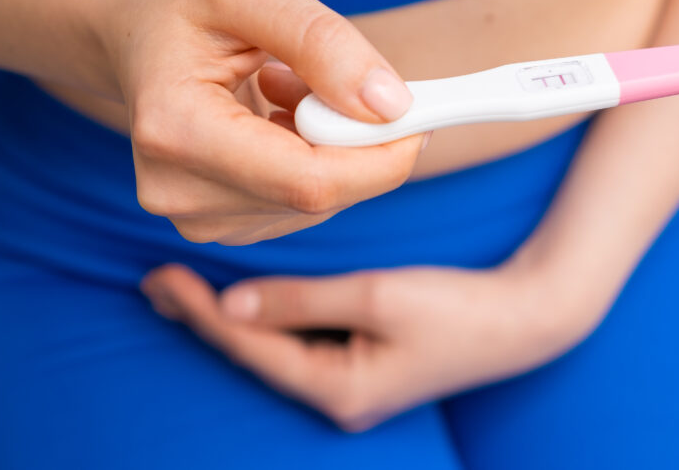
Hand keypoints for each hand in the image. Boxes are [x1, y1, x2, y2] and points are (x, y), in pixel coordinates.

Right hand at [98, 0, 425, 244]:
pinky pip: (303, 205)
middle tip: (350, 74)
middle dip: (360, 141)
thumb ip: (323, 42)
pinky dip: (314, 159)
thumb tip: (392, 107)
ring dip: (332, 144)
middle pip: (320, 196)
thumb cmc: (182, 1)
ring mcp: (195, 217)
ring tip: (287, 83)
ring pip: (319, 203)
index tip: (422, 111)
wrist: (129, 30)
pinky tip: (278, 116)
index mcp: (176, 132)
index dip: (382, 156)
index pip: (310, 182)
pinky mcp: (217, 223)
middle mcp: (179, 194)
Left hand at [140, 262, 601, 430]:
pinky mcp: (363, 367)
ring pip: (274, 351)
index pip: (252, 349)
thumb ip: (301, 301)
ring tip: (185, 290)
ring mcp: (352, 385)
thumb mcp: (376, 297)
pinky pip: (299, 344)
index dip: (202, 314)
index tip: (160, 280)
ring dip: (232, 318)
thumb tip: (233, 305)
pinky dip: (268, 319)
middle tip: (154, 283)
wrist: (524, 317)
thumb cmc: (457, 308)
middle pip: (255, 357)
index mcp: (340, 390)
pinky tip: (245, 302)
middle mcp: (339, 398)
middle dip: (205, 319)